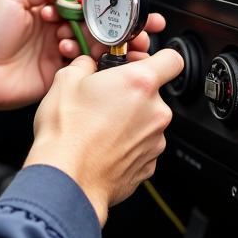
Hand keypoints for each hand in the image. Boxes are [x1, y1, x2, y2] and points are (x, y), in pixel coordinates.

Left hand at [0, 0, 165, 111]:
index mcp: (50, 12)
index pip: (86, 5)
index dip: (106, 5)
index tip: (125, 4)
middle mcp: (59, 33)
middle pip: (98, 28)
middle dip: (120, 27)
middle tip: (138, 27)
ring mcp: (60, 57)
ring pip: (96, 49)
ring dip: (108, 45)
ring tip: (112, 42)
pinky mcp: (60, 79)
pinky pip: (85, 71)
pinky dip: (92, 64)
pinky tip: (89, 57)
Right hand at [24, 48, 182, 225]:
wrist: (67, 180)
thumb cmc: (67, 134)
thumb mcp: (65, 81)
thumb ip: (85, 64)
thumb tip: (87, 64)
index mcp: (139, 83)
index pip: (172, 59)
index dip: (158, 57)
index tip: (141, 62)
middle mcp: (155, 111)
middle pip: (154, 92)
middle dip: (132, 92)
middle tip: (104, 97)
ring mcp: (155, 140)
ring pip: (147, 120)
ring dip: (129, 119)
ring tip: (99, 125)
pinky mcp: (149, 164)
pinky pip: (142, 145)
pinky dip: (127, 143)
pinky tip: (103, 145)